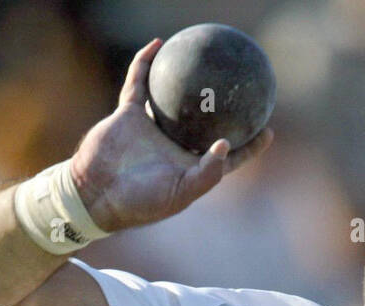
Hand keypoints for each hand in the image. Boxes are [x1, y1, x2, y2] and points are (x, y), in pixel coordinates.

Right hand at [68, 38, 273, 232]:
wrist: (95, 193)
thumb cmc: (139, 202)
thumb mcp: (179, 194)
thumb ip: (206, 174)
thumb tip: (225, 145)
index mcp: (191, 166)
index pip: (228, 156)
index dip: (249, 146)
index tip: (268, 130)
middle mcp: (175, 146)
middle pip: (206, 122)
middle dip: (225, 108)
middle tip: (245, 88)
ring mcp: (152, 128)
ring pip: (175, 98)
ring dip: (187, 80)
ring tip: (205, 58)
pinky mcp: (129, 114)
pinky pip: (140, 83)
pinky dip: (146, 63)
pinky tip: (159, 45)